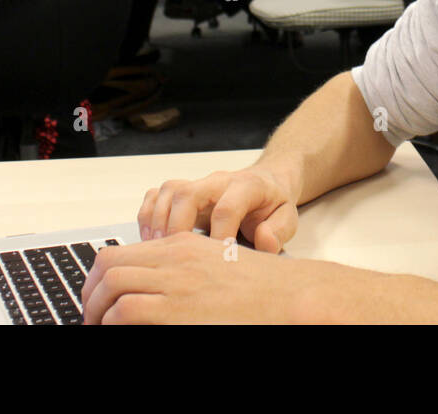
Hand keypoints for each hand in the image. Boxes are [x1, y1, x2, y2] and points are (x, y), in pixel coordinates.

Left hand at [81, 233, 337, 323]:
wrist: (289, 296)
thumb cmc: (261, 287)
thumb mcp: (217, 263)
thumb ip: (184, 268)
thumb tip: (151, 288)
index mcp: (182, 245)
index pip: (120, 252)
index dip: (97, 278)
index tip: (95, 298)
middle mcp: (174, 259)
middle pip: (108, 266)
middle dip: (90, 294)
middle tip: (91, 316)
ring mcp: (176, 284)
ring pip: (112, 288)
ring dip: (97, 312)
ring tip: (100, 327)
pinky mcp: (177, 311)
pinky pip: (126, 312)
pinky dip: (113, 323)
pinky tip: (120, 332)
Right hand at [138, 166, 298, 253]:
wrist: (266, 182)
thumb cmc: (272, 202)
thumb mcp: (288, 216)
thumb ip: (280, 230)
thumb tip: (264, 241)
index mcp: (247, 186)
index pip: (227, 207)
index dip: (220, 234)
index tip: (219, 256)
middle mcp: (218, 181)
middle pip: (188, 193)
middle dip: (178, 225)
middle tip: (176, 253)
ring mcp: (198, 183)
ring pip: (169, 191)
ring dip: (158, 220)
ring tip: (157, 249)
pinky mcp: (184, 191)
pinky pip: (157, 193)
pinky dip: (148, 214)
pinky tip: (150, 238)